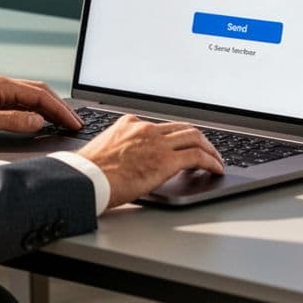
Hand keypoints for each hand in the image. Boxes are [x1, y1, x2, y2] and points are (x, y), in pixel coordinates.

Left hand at [0, 75, 82, 140]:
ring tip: (62, 123)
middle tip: (74, 123)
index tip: (73, 122)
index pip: (40, 95)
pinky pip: (21, 103)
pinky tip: (38, 120)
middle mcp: (1, 85)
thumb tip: (38, 121)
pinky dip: (35, 111)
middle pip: (39, 92)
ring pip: (31, 97)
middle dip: (59, 107)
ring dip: (48, 109)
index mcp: (1, 86)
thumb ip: (12, 121)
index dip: (60, 110)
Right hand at [77, 115, 223, 208]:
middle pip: (183, 128)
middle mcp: (146, 129)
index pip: (163, 126)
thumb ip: (121, 147)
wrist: (86, 178)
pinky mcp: (166, 160)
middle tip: (208, 150)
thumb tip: (127, 160)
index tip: (184, 143)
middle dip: (199, 139)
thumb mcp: (105, 148)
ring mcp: (157, 143)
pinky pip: (197, 156)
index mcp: (130, 124)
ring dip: (210, 149)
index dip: (178, 136)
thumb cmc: (89, 171)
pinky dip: (211, 162)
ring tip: (216, 160)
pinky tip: (216, 169)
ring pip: (195, 138)